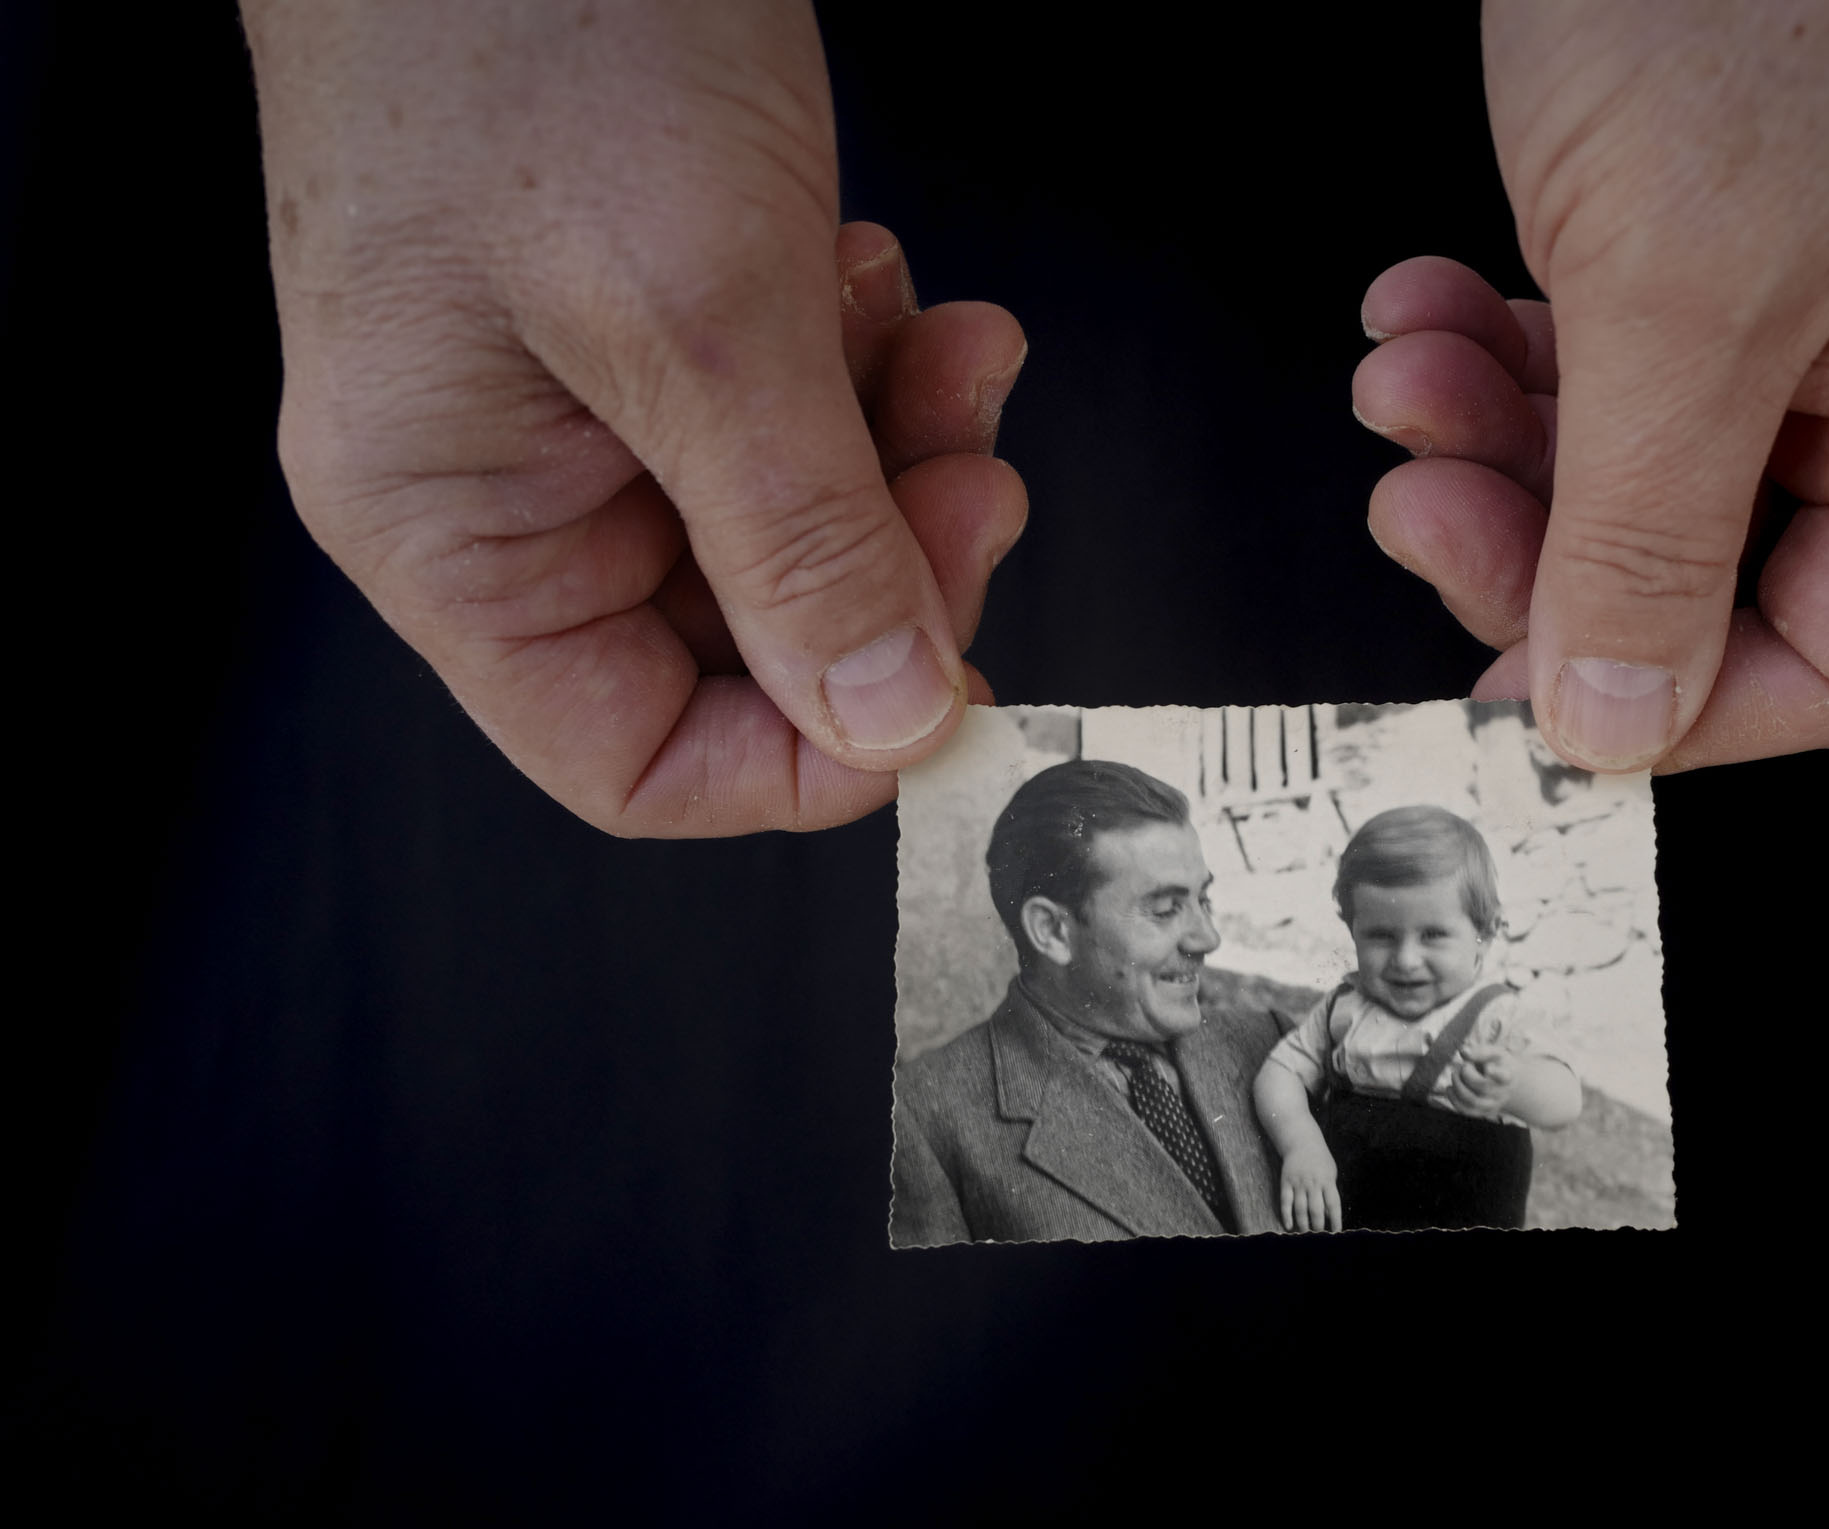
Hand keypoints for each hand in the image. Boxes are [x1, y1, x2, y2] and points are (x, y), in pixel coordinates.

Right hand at [244, 1, 1027, 834]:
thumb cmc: (520, 22)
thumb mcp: (696, 312)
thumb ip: (802, 538)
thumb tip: (884, 718)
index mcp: (454, 527)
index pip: (635, 756)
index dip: (804, 759)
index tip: (941, 698)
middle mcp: (506, 483)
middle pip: (740, 641)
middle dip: (886, 568)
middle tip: (977, 483)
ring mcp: (579, 397)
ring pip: (789, 520)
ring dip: (897, 452)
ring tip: (950, 351)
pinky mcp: (654, 313)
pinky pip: (789, 409)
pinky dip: (868, 368)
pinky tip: (890, 292)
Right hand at [1278, 1145, 1343, 1232]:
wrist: (1302, 1142)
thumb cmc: (1320, 1160)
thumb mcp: (1331, 1173)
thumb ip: (1330, 1192)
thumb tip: (1328, 1215)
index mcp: (1327, 1181)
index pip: (1333, 1205)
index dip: (1335, 1221)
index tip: (1336, 1233)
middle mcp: (1313, 1183)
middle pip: (1316, 1210)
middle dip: (1318, 1227)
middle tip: (1319, 1236)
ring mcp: (1298, 1183)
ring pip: (1300, 1209)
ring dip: (1303, 1224)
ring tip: (1306, 1234)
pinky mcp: (1286, 1182)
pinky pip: (1285, 1202)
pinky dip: (1286, 1215)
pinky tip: (1289, 1226)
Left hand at [1354, 2, 1828, 773]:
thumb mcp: (1685, 293)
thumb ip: (1648, 531)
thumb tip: (1620, 716)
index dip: (1668, 699)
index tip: (1515, 682)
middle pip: (1710, 560)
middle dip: (1540, 538)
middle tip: (1418, 498)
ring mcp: (1812, 283)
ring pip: (1632, 457)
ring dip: (1495, 437)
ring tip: (1408, 373)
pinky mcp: (1713, 217)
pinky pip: (1601, 351)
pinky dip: (1500, 343)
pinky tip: (1426, 305)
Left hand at [1449, 1047, 1515, 1116]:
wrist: (1511, 1085)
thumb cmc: (1499, 1064)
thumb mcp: (1495, 1053)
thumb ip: (1480, 1051)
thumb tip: (1463, 1052)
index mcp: (1507, 1076)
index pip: (1503, 1077)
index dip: (1495, 1073)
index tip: (1488, 1068)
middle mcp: (1502, 1093)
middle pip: (1482, 1086)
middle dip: (1466, 1073)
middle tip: (1462, 1065)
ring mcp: (1493, 1105)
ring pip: (1472, 1101)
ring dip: (1458, 1086)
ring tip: (1455, 1074)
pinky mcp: (1483, 1112)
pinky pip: (1466, 1111)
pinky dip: (1454, 1099)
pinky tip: (1450, 1088)